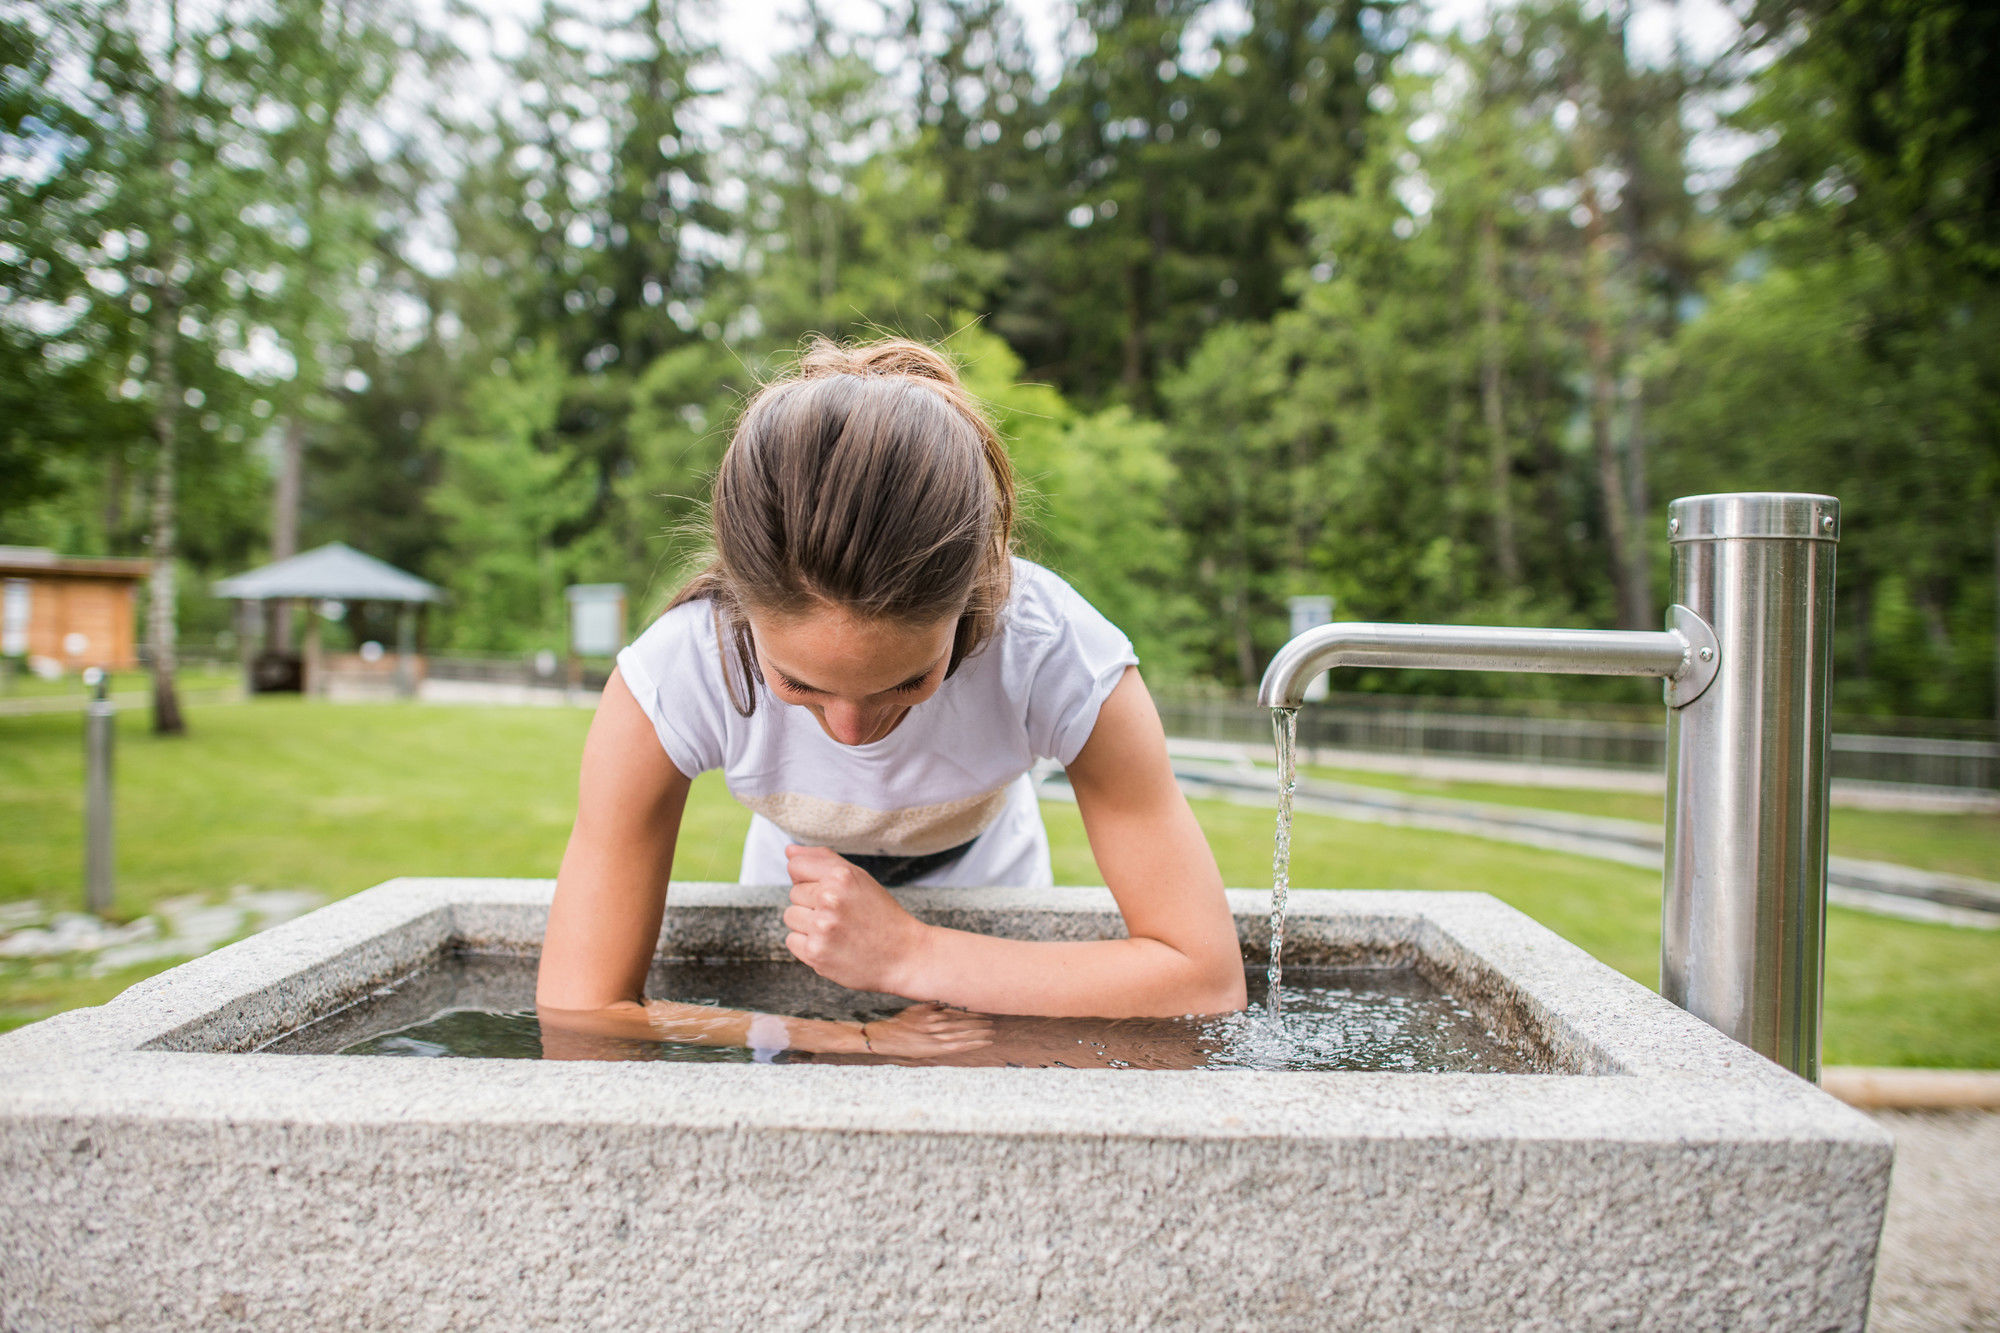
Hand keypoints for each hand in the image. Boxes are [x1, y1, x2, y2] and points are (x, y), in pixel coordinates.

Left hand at [782, 844, 933, 994]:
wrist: (904, 955)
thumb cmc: (880, 914)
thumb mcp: (859, 878)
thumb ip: (822, 859)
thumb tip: (789, 851)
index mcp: (841, 876)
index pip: (796, 867)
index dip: (810, 879)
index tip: (829, 891)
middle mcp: (830, 899)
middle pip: (794, 893)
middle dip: (813, 903)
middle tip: (842, 915)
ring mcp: (821, 927)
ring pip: (790, 916)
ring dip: (808, 924)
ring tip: (836, 930)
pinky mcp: (816, 953)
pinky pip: (792, 940)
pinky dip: (808, 944)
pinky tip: (831, 945)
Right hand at [854, 1003, 994, 1059]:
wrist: (885, 1037)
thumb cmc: (900, 1022)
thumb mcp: (916, 1008)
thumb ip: (932, 1004)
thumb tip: (947, 999)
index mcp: (934, 1011)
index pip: (960, 1009)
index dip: (975, 1010)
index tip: (987, 1007)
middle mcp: (938, 1023)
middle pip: (965, 1020)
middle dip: (981, 1020)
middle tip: (996, 1019)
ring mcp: (938, 1037)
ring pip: (966, 1033)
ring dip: (981, 1031)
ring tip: (993, 1031)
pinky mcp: (937, 1049)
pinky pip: (960, 1046)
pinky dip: (974, 1043)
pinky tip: (985, 1042)